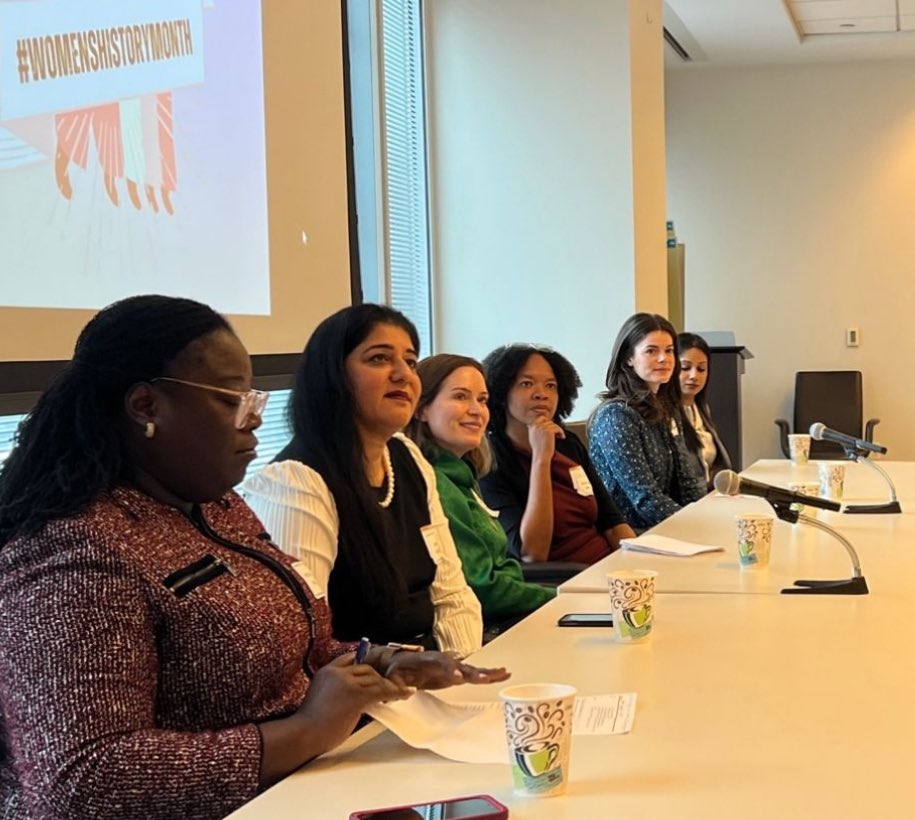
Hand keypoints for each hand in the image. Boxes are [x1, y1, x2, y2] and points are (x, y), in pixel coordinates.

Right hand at [295, 653, 413, 750]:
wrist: (303, 735)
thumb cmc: (311, 725)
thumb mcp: (322, 699)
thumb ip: (338, 691)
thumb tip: (359, 695)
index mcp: (327, 672)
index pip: (351, 658)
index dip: (366, 664)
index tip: (377, 671)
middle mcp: (337, 673)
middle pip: (366, 668)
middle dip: (379, 677)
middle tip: (390, 686)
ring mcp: (347, 682)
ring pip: (375, 678)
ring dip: (388, 686)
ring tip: (399, 692)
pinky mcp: (356, 695)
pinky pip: (382, 690)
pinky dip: (396, 692)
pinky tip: (405, 694)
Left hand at [385, 650, 510, 689]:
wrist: (401, 662)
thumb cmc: (397, 671)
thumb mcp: (392, 679)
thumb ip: (398, 686)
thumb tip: (407, 692)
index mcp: (427, 661)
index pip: (440, 664)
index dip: (449, 670)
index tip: (458, 677)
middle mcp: (443, 661)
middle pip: (460, 666)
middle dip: (473, 672)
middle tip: (487, 678)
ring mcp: (451, 666)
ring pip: (471, 669)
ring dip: (487, 672)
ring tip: (504, 673)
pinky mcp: (456, 673)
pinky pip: (474, 674)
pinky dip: (488, 674)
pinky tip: (502, 674)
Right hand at [527, 416, 563, 461]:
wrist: (541, 456)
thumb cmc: (538, 449)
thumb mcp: (532, 437)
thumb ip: (533, 430)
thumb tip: (532, 425)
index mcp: (532, 427)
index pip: (541, 418)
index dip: (547, 421)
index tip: (551, 427)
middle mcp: (536, 426)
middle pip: (549, 421)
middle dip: (553, 427)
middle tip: (556, 433)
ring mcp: (543, 428)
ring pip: (554, 425)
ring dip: (558, 430)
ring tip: (559, 436)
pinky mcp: (549, 431)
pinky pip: (558, 428)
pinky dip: (561, 433)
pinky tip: (562, 437)